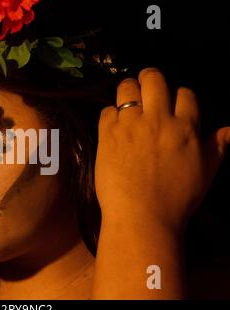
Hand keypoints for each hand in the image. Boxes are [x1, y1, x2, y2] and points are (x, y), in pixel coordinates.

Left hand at [95, 68, 229, 231]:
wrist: (142, 216)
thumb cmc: (177, 198)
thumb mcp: (206, 172)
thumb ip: (217, 146)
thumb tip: (229, 128)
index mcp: (185, 127)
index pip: (185, 94)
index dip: (178, 95)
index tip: (172, 103)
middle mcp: (158, 119)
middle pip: (154, 80)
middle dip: (150, 78)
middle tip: (146, 87)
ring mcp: (130, 125)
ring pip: (127, 89)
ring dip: (127, 90)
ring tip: (127, 100)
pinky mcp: (108, 134)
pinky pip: (107, 111)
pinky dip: (110, 115)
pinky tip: (113, 125)